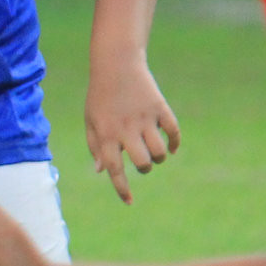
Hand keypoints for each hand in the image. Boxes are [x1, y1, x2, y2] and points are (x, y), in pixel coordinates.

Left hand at [85, 59, 179, 203]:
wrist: (116, 64)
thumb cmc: (100, 96)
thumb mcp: (91, 120)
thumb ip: (95, 147)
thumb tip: (102, 172)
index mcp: (106, 134)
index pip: (114, 168)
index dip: (122, 188)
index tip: (129, 202)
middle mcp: (126, 129)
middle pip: (142, 162)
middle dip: (145, 168)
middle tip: (142, 162)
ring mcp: (144, 118)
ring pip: (159, 151)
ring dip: (159, 157)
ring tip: (154, 150)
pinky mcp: (159, 107)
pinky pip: (174, 132)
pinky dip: (175, 143)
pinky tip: (171, 146)